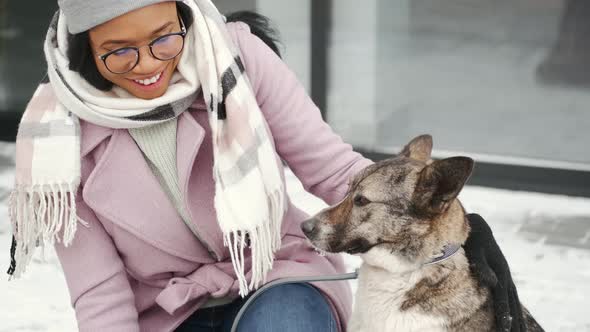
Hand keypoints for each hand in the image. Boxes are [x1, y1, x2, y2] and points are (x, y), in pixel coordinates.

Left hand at [463, 213, 524, 331]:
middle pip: (512, 305)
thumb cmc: (473, 239)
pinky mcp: (501, 276)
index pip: (503, 300)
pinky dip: (513, 309)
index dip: (505, 316)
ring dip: (518, 319)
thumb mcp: (476, 251)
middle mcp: (506, 277)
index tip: (506, 330)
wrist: (477, 227)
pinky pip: (509, 297)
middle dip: (515, 323)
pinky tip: (513, 318)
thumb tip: (494, 283)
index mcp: (500, 273)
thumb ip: (482, 266)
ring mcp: (505, 277)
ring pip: (514, 303)